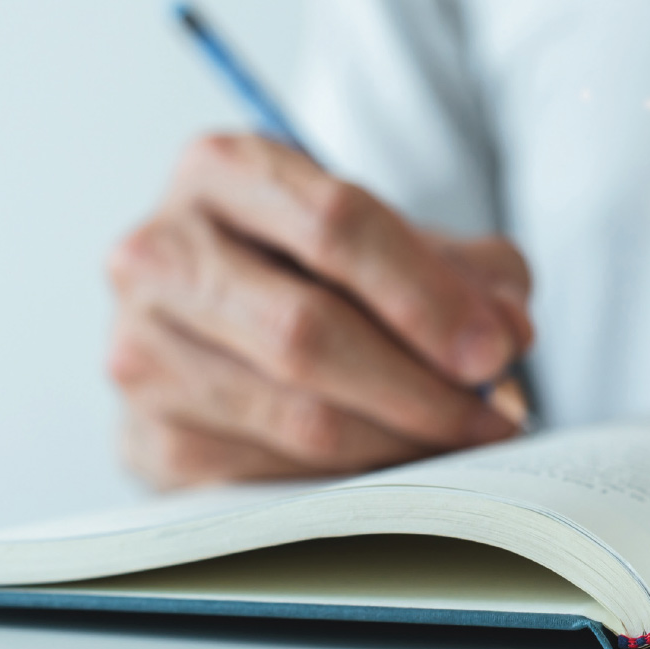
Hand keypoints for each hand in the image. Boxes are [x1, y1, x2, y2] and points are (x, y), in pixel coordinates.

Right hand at [107, 134, 531, 488]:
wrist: (238, 311)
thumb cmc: (329, 265)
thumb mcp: (407, 240)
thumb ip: (470, 272)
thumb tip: (509, 332)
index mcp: (224, 169)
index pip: (335, 223)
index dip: (426, 294)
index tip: (493, 349)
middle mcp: (159, 251)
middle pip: (308, 330)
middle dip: (421, 384)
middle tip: (493, 411)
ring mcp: (140, 347)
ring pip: (295, 415)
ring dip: (400, 440)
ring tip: (465, 438)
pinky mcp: (146, 435)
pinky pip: (270, 476)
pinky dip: (354, 479)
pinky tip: (400, 462)